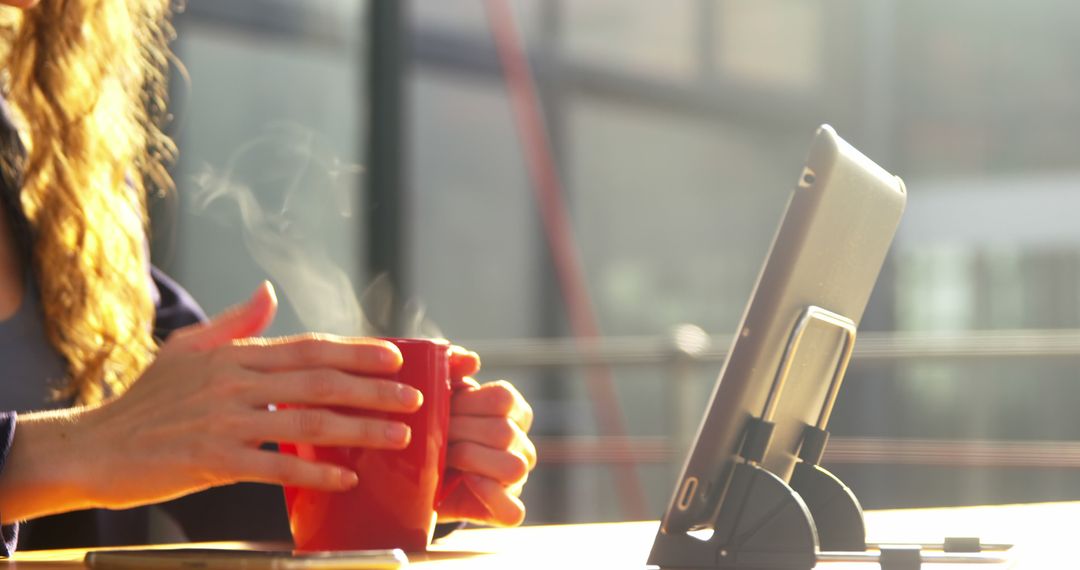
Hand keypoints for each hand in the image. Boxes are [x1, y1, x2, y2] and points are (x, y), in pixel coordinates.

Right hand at [0, 282, 422, 521]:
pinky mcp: (214, 460)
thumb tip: (268, 292)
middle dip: (374, 389)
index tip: (397, 356)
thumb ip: (233, 324)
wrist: (94, 448)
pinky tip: (348, 477)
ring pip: (307, 421)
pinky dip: (315, 472)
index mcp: (236, 356)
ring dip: (360, 429)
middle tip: (415, 397)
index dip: (356, 351)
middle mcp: (236, 383)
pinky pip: (276, 466)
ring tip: (399, 435)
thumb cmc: (145, 402)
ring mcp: (226, 421)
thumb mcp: (186, 350)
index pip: (310, 348)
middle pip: (320, 381)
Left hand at [437, 348, 535, 526]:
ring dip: (471, 459)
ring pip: (512, 468)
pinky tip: (466, 482)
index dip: (469, 402)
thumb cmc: (434, 428)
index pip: (504, 398)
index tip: (445, 407)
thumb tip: (471, 360)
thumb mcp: (440, 395)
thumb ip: (451, 369)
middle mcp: (522, 444)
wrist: (417, 475)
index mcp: (513, 412)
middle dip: (460, 431)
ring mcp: (519, 478)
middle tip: (435, 434)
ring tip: (445, 457)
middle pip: (503, 432)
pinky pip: (512, 510)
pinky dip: (489, 495)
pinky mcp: (507, 509)